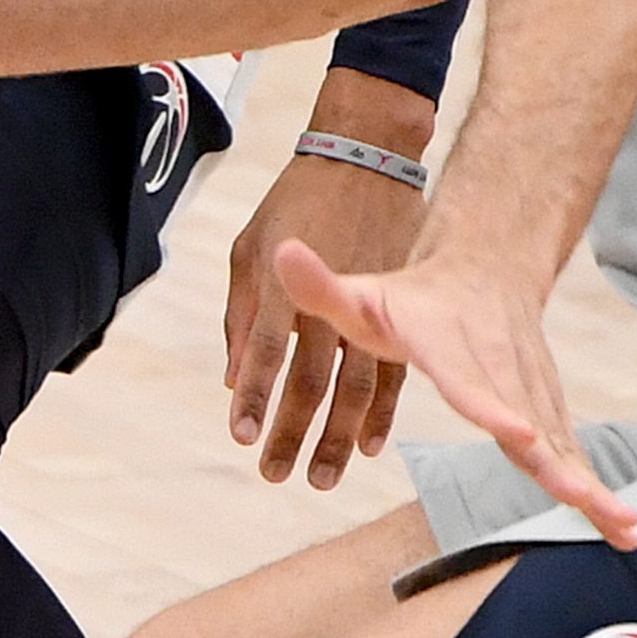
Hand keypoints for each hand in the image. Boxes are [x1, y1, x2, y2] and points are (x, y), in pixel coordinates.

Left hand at [226, 150, 427, 486]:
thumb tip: (234, 378)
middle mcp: (328, 302)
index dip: (253, 399)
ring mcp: (370, 307)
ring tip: (320, 477)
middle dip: (291, 434)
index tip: (242, 438)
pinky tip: (369, 445)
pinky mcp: (401, 309)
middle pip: (310, 383)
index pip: (265, 354)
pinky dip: (382, 413)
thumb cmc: (294, 203)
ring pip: (356, 389)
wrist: (365, 159)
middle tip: (276, 476)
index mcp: (285, 285)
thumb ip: (241, 315)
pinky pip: (394, 372)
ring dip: (336, 438)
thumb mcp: (250, 247)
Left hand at [271, 237, 635, 544]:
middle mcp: (502, 369)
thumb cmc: (411, 295)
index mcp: (451, 345)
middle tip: (581, 497)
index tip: (519, 434)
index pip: (471, 380)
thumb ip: (320, 288)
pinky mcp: (548, 410)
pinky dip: (598, 489)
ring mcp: (532, 392)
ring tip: (621, 523)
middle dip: (558, 463)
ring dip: (591, 484)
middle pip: (531, 421)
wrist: (487, 269)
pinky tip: (622, 530)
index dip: (493, 406)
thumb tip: (283, 254)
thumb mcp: (361, 293)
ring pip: (562, 442)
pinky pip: (573, 454)